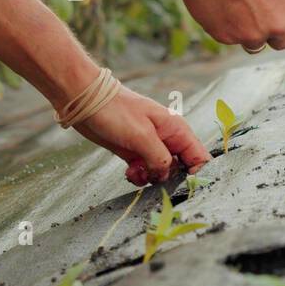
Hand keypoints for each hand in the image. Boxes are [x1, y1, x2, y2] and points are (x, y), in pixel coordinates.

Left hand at [72, 86, 211, 185]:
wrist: (84, 101)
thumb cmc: (115, 110)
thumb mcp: (141, 135)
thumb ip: (160, 158)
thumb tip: (165, 176)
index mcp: (177, 130)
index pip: (200, 157)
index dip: (195, 173)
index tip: (181, 184)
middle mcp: (167, 139)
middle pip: (181, 168)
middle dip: (169, 178)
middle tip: (153, 177)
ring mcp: (151, 146)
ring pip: (161, 172)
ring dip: (151, 178)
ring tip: (136, 172)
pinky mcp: (135, 152)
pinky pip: (145, 171)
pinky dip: (139, 176)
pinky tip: (129, 172)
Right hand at [177, 0, 284, 51]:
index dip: (284, 13)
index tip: (272, 9)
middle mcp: (279, 21)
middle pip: (282, 41)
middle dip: (270, 32)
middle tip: (254, 20)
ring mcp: (254, 33)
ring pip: (254, 44)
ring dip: (245, 32)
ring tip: (229, 9)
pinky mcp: (229, 38)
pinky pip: (229, 37)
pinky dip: (222, 27)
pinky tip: (213, 6)